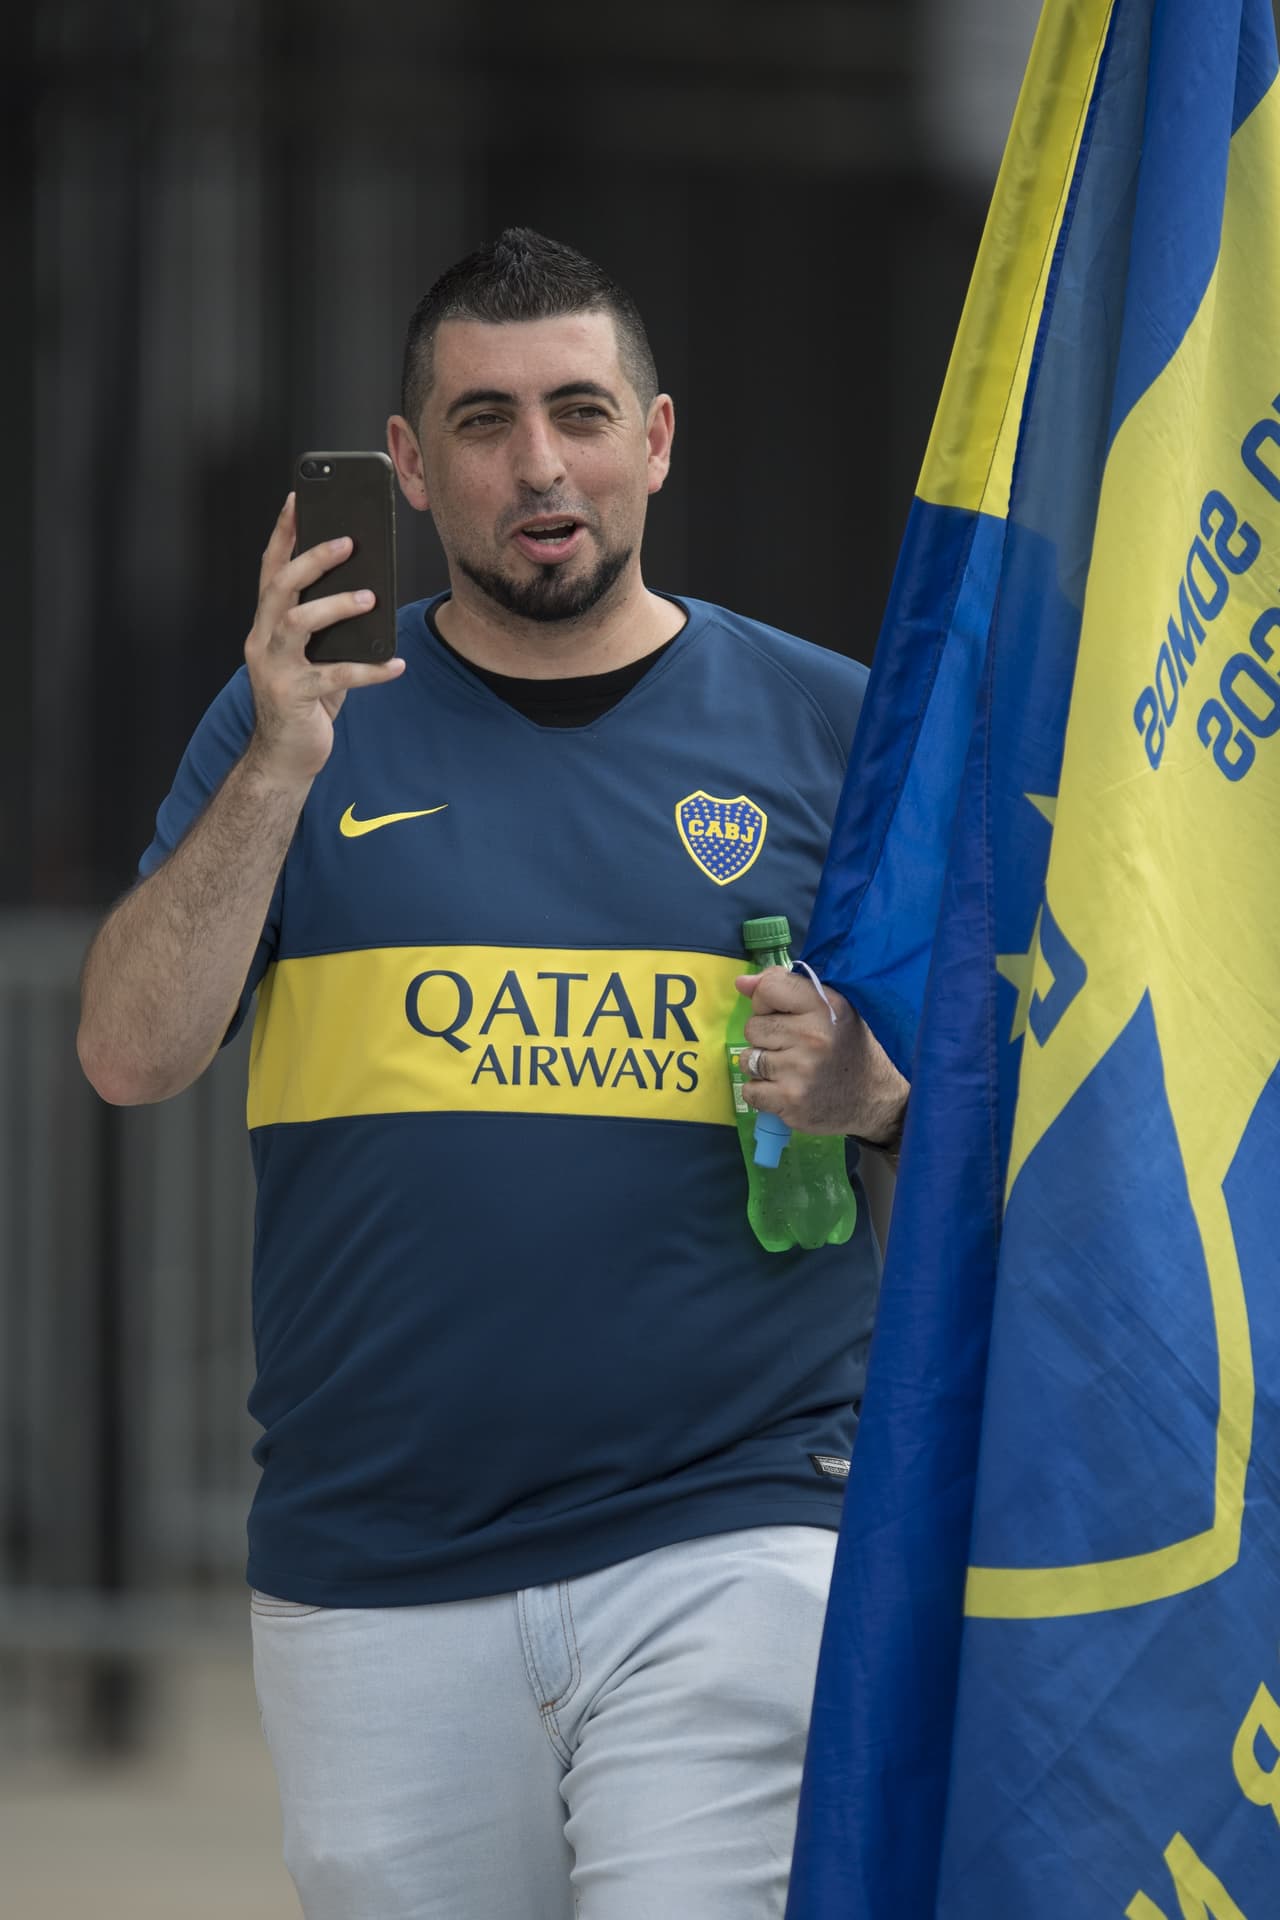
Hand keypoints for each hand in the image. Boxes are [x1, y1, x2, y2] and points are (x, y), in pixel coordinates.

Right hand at [244, 493, 404, 785]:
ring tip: (371, 598)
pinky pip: (335, 676)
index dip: (282, 533)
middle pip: (280, 586)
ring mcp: (273, 668)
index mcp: (266, 624)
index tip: (298, 499)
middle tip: (348, 543)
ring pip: (298, 622)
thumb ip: (328, 627)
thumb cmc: (304, 701)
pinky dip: (369, 669)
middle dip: (312, 559)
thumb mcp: (313, 656)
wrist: (283, 758)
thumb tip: (370, 590)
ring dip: (336, 605)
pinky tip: (396, 665)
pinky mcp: (294, 696)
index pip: (270, 569)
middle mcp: (262, 639)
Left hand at [736, 967, 908, 1151]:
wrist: (875, 1098)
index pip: (768, 988)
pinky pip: (749, 1090)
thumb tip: (741, 983)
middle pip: (753, 1027)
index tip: (783, 1014)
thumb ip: (786, 988)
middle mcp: (813, 1036)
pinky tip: (785, 1088)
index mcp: (826, 1006)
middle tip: (793, 1047)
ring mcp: (800, 1070)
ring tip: (789, 1068)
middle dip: (766, 1037)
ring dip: (762, 1066)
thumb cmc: (847, 1046)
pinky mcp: (790, 1100)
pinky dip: (761, 1092)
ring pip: (747, 1059)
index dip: (767, 1001)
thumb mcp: (830, 1008)